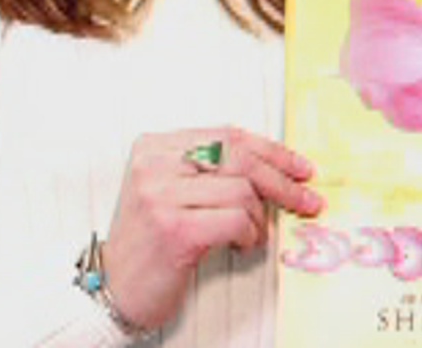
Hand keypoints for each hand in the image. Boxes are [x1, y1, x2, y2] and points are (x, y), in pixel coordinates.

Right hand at [100, 127, 325, 330]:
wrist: (115, 287)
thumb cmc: (150, 242)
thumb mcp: (172, 192)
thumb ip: (209, 171)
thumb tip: (274, 167)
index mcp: (154, 147)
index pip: (227, 135)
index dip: (271, 151)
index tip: (299, 167)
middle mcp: (154, 165)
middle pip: (239, 157)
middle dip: (282, 180)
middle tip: (306, 199)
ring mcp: (161, 195)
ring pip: (242, 191)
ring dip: (259, 218)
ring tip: (251, 234)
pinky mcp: (175, 228)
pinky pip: (236, 220)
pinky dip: (250, 234)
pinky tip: (241, 244)